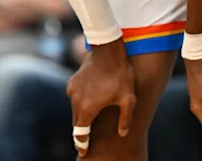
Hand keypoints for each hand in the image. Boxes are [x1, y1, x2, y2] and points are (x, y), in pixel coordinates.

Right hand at [66, 39, 135, 156]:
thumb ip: (125, 118)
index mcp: (88, 109)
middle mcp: (76, 101)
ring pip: (76, 108)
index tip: (83, 151)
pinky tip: (92, 97)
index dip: (81, 144)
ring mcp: (72, 90)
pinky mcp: (72, 81)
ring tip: (91, 116)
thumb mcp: (128, 99)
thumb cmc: (120, 75)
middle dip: (81, 131)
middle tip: (86, 139)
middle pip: (77, 122)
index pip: (80, 133)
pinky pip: (76, 96)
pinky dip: (82, 100)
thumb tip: (122, 133)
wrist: (108, 50)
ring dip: (82, 114)